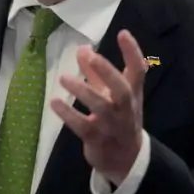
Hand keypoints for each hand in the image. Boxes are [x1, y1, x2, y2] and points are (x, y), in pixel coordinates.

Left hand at [51, 30, 147, 183]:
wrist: (126, 159)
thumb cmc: (118, 119)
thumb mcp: (111, 95)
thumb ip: (96, 73)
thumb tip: (82, 48)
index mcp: (132, 93)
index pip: (138, 70)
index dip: (132, 52)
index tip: (122, 33)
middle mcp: (125, 109)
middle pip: (122, 89)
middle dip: (107, 72)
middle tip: (92, 56)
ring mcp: (112, 125)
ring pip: (101, 107)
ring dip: (83, 91)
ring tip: (64, 78)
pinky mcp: (97, 139)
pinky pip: (83, 127)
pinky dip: (68, 115)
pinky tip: (54, 103)